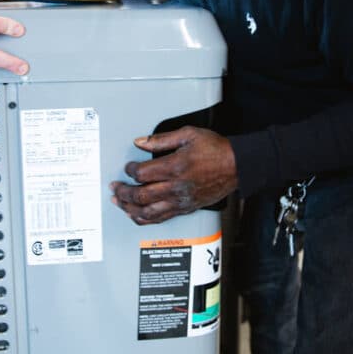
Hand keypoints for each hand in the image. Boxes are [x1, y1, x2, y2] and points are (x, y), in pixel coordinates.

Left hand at [110, 126, 237, 224]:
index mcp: (175, 167)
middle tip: (115, 187)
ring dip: (129, 208)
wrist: (237, 166)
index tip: (128, 167)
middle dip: (123, 192)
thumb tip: (141, 142)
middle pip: (140, 195)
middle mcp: (176, 187)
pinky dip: (145, 218)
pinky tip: (137, 215)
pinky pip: (160, 218)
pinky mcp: (185, 208)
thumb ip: (161, 139)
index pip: (142, 174)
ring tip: (119, 203)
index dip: (130, 170)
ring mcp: (180, 200)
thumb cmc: (216, 150)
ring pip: (147, 211)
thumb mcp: (188, 135)